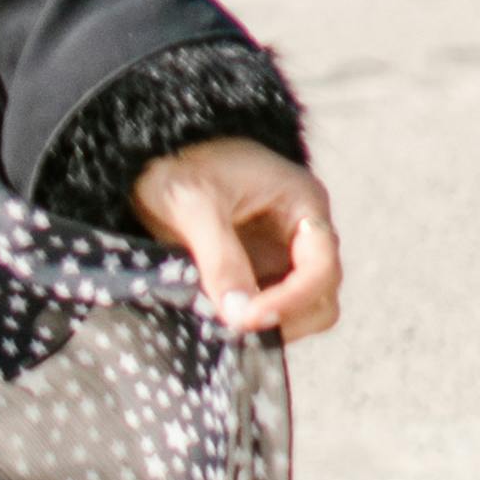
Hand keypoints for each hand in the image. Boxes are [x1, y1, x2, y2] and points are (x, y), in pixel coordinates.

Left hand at [132, 137, 341, 342]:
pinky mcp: (262, 275)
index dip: (291, 299)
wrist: (157, 153)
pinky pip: (269, 311)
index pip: (321, 266)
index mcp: (304, 204)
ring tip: (220, 323)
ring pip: (300, 312)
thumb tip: (238, 315)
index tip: (248, 318)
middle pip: (321, 297)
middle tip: (233, 327)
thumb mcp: (193, 202)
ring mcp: (285, 257)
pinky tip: (215, 318)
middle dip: (283, 318)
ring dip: (267, 325)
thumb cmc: (181, 162)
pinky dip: (249, 321)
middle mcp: (304, 235)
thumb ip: (219, 257)